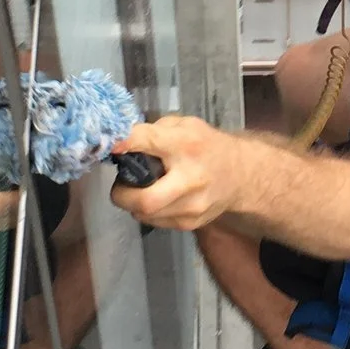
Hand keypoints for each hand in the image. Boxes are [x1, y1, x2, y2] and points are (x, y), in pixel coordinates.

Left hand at [109, 116, 247, 230]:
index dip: (124, 143)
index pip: (148, 141)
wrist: (239, 174)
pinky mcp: (190, 223)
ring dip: (133, 203)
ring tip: (142, 188)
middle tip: (121, 184)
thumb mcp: (183, 126)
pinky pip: (155, 221)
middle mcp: (191, 178)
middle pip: (144, 200)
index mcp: (186, 144)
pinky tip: (158, 197)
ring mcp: (192, 206)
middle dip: (122, 194)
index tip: (109, 145)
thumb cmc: (205, 145)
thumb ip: (153, 131)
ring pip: (145, 214)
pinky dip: (148, 211)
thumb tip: (119, 141)